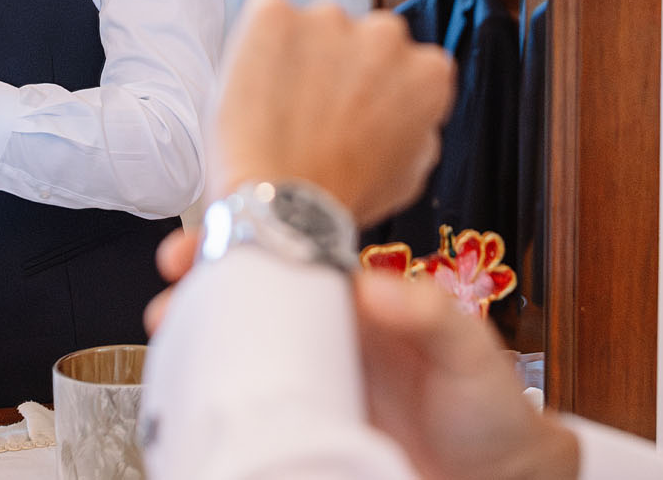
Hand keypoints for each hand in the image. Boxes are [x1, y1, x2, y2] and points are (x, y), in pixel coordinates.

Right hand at [140, 230, 575, 479]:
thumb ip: (428, 311)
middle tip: (170, 294)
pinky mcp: (310, 426)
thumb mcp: (469, 349)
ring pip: (248, 348)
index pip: (296, 255)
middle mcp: (333, 334)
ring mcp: (317, 381)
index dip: (251, 238)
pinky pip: (259, 405)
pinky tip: (194, 396)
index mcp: (364, 300)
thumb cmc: (492, 408)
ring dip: (204, 338)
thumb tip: (369, 284)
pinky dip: (222, 397)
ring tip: (169, 337)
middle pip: (257, 298)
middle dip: (207, 286)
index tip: (212, 236)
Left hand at [212, 0, 455, 224]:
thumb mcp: (409, 174)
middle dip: (342, 64)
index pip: (407, 63)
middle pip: (362, 38)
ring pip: (315, 28)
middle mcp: (386, 34)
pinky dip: (259, 44)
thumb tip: (408, 112)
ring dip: (301, 54)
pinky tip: (257, 87)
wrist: (280, 205)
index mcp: (429, 70)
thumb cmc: (341, 196)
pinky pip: (267, 16)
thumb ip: (418, 126)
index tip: (357, 109)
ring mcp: (330, 18)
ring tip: (282, 107)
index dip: (378, 89)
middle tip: (316, 110)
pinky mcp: (275, 14)